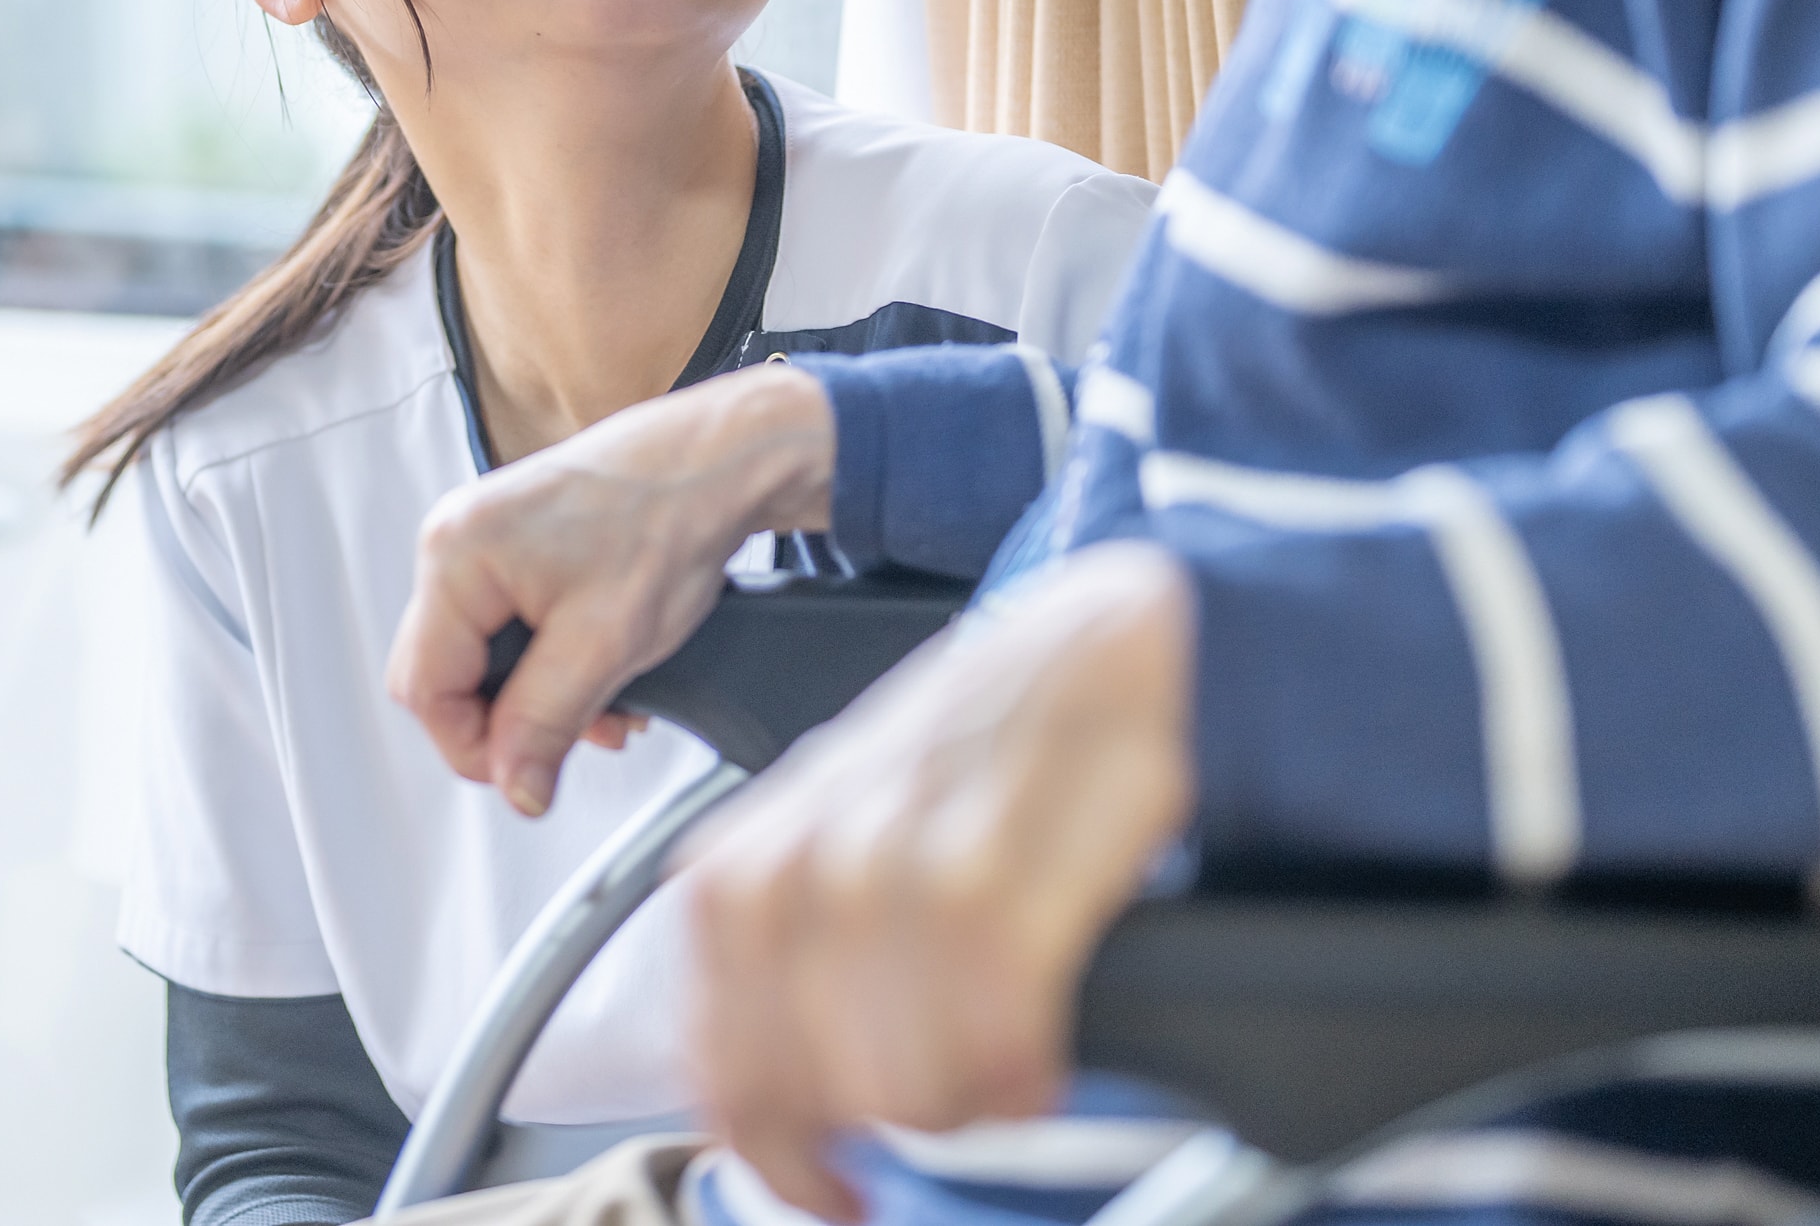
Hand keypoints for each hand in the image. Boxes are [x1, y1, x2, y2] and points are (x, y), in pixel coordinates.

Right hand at [387, 361, 835, 816]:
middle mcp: (457, 538)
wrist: (715, 462)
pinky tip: (599, 669)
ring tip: (604, 704)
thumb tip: (515, 787)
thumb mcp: (603, 643)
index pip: (424, 688)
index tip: (527, 771)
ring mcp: (484, 537)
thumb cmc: (666, 518)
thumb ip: (545, 722)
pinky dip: (548, 660)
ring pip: (482, 654)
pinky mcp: (514, 543)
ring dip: (538, 695)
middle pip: (445, 672)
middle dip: (509, 719)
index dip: (474, 745)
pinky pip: (507, 623)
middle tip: (570, 736)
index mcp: (456, 555)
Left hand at [678, 544, 1195, 1220]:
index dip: (775, 1155)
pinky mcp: (995, 880)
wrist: (1098, 648)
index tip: (827, 1192)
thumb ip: (788, 950)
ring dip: (960, 1106)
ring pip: (898, 1086)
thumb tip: (767, 1093)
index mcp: (743, 866)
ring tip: (1000, 1075)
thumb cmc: (972, 750)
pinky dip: (1018, 1079)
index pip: (722, 1065)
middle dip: (881, 1129)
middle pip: (810, 1092)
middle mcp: (802, 867)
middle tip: (941, 1111)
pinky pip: (987, 1046)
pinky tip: (1039, 1064)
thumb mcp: (839, 827)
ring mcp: (894, 870)